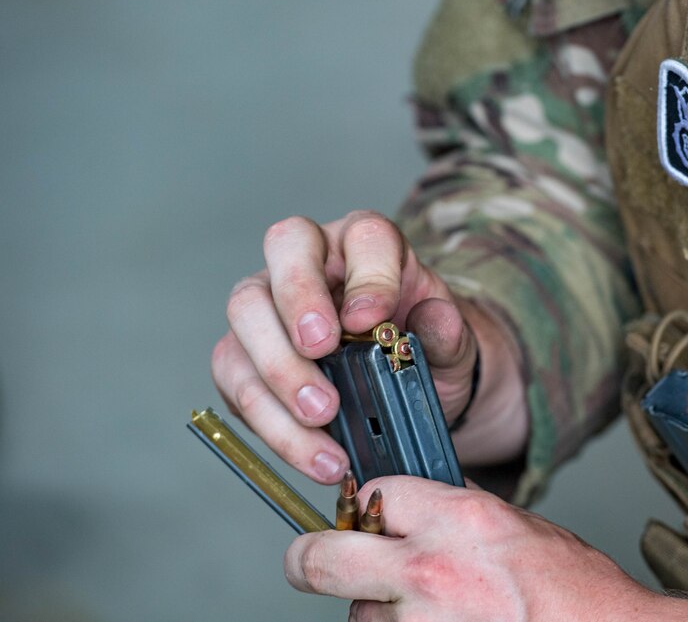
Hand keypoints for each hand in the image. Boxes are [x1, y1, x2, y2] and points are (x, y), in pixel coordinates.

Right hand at [211, 212, 527, 483]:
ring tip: (323, 418)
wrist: (402, 389)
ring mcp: (269, 303)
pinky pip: (238, 378)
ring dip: (280, 371)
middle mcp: (312, 259)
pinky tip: (312, 452)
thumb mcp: (449, 343)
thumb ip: (446, 330)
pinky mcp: (244, 357)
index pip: (364, 236)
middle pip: (286, 249)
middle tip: (322, 351)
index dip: (366, 276)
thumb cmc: (421, 349)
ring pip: (248, 314)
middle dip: (300, 301)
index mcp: (368, 243)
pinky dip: (273, 421)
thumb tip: (435, 320)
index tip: (371, 320)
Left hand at [284, 476, 662, 621]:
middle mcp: (428, 571)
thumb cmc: (577, 594)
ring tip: (429, 613)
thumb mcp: (517, 527)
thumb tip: (418, 509)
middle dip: (315, 559)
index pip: (373, 493)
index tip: (371, 518)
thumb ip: (459, 514)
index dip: (371, 506)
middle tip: (319, 563)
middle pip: (319, 559)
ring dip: (378, 613)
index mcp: (458, 520)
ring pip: (356, 617)